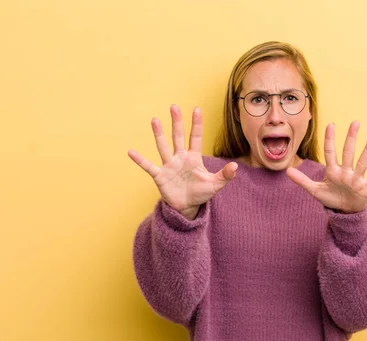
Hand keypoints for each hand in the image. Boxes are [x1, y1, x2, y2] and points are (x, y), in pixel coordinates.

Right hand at [128, 105, 237, 219]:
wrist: (187, 206)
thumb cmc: (201, 193)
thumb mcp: (215, 185)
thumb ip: (225, 175)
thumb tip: (235, 167)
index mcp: (194, 158)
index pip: (196, 137)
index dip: (196, 124)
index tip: (196, 109)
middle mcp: (180, 158)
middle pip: (178, 136)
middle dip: (177, 122)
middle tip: (174, 106)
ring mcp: (169, 165)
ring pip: (163, 146)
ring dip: (159, 134)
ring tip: (155, 120)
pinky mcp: (160, 176)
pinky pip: (149, 166)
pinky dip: (140, 160)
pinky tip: (131, 152)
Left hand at [286, 121, 366, 213]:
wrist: (345, 211)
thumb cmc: (331, 198)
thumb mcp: (315, 190)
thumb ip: (302, 180)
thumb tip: (287, 171)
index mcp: (332, 171)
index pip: (330, 152)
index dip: (330, 139)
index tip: (331, 124)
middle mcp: (345, 171)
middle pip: (348, 152)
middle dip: (351, 138)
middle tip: (355, 122)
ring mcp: (356, 178)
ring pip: (362, 162)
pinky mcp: (365, 187)